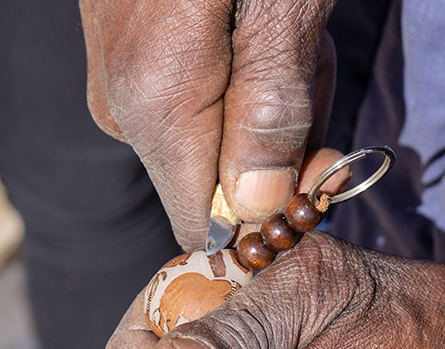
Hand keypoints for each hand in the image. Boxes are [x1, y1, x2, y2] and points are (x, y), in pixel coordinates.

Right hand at [79, 0, 336, 248]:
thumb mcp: (281, 11)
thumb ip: (270, 114)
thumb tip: (257, 210)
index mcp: (156, 108)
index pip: (208, 229)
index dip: (272, 215)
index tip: (325, 169)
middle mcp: (124, 107)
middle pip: (218, 182)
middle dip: (280, 139)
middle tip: (307, 65)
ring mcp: (118, 80)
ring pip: (212, 136)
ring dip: (266, 97)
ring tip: (275, 29)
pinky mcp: (127, 57)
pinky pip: (192, 95)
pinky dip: (239, 69)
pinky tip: (249, 18)